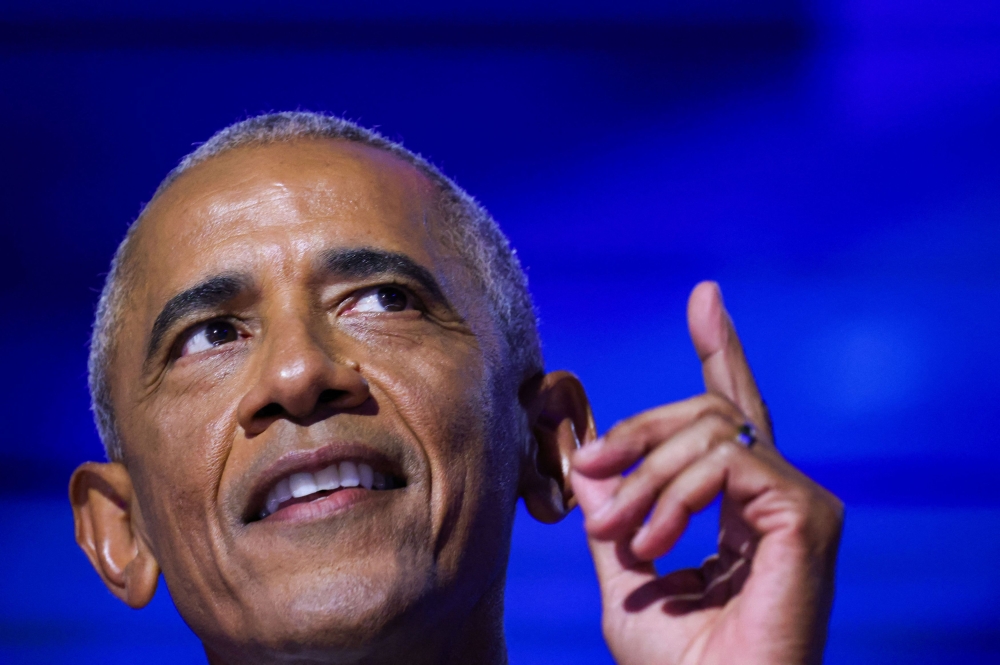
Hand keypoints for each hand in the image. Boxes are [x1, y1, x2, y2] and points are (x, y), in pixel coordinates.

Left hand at [571, 282, 842, 664]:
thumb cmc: (675, 657)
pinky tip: (655, 539)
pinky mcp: (807, 515)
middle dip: (638, 433)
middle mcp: (776, 492)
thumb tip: (577, 443)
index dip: (719, 348)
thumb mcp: (624, 560)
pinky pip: (727, 461)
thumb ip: (609, 500)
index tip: (704, 297)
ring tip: (618, 531)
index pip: (732, 410)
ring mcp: (799, 501)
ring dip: (646, 474)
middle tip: (593, 472)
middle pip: (706, 410)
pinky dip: (675, 493)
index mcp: (740, 501)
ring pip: (710, 430)